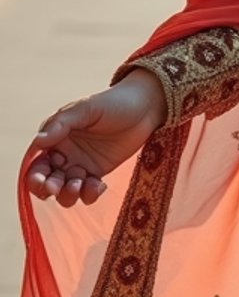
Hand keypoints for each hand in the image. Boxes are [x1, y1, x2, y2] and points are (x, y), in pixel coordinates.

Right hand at [25, 69, 168, 209]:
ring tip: (80, 185)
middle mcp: (64, 153)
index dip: (35, 175)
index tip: (43, 182)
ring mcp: (81, 165)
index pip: (37, 162)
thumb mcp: (86, 108)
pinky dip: (89, 194)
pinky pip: (87, 191)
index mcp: (55, 137)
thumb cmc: (113, 102)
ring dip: (68, 194)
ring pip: (65, 190)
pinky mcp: (98, 173)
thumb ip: (61, 124)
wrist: (145, 106)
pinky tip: (99, 185)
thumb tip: (38, 141)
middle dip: (49, 188)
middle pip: (47, 180)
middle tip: (59, 187)